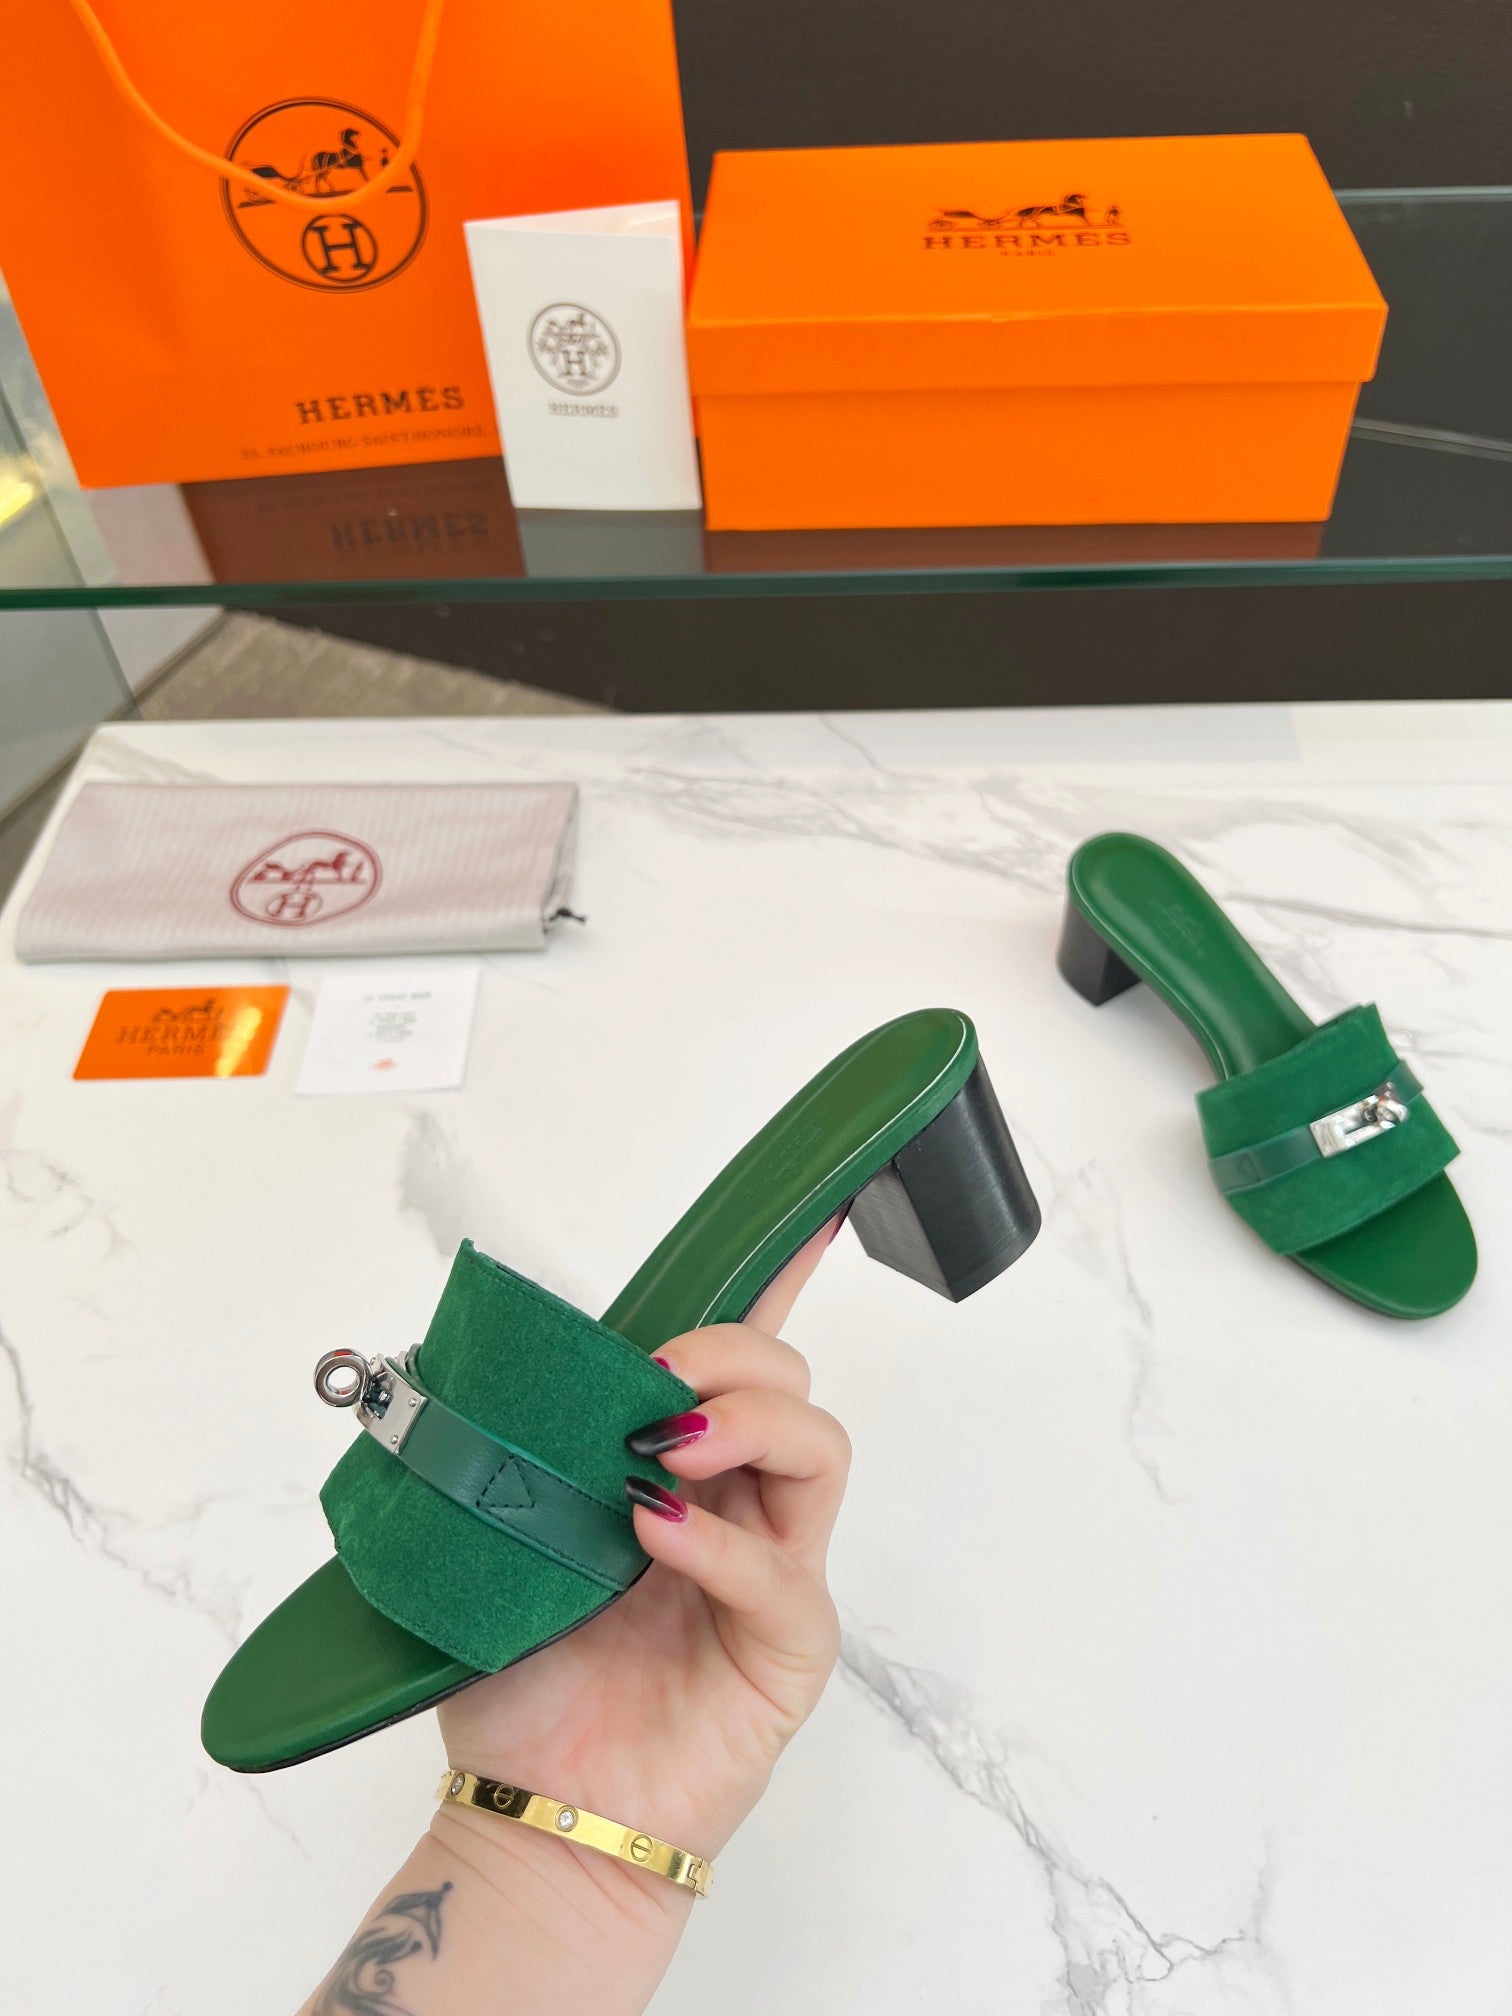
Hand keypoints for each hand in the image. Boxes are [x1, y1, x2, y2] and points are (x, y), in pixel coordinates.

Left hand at [434, 1218, 849, 1872]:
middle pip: (791, 1381)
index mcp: (679, 1470)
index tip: (807, 1223)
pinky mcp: (788, 1647)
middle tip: (651, 1386)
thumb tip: (452, 1361)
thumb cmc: (523, 1681)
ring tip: (660, 1450)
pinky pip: (779, 1571)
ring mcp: (774, 1571)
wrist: (537, 1816)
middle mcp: (740, 1507)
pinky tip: (653, 1535)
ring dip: (745, 1422)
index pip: (741, 1361)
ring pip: (816, 1447)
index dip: (778, 1285)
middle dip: (731, 1352)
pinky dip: (718, 1541)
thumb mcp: (496, 1539)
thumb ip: (506, 1451)